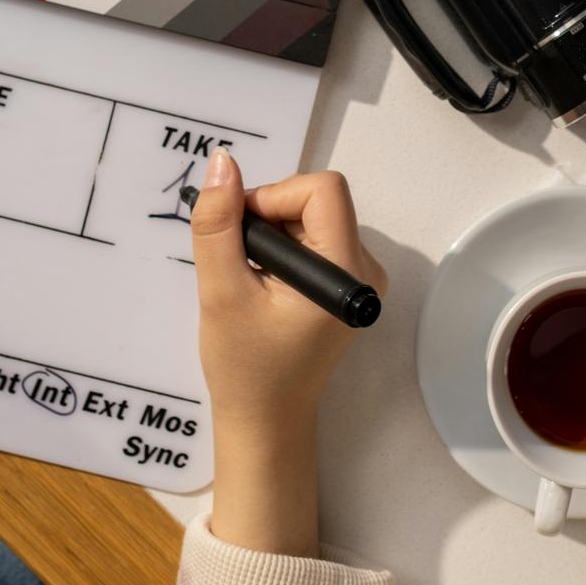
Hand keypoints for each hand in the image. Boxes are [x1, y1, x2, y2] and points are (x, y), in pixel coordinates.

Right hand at [190, 150, 385, 553]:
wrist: (265, 421)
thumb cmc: (245, 366)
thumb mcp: (222, 291)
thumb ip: (220, 224)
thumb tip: (222, 162)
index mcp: (346, 270)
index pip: (322, 190)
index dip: (275, 197)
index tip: (242, 231)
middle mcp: (365, 269)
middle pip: (318, 200)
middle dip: (271, 215)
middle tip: (238, 256)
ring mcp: (359, 279)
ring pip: (313, 217)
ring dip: (274, 233)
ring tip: (249, 276)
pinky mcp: (346, 286)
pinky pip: (315, 238)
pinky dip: (283, 248)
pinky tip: (263, 283)